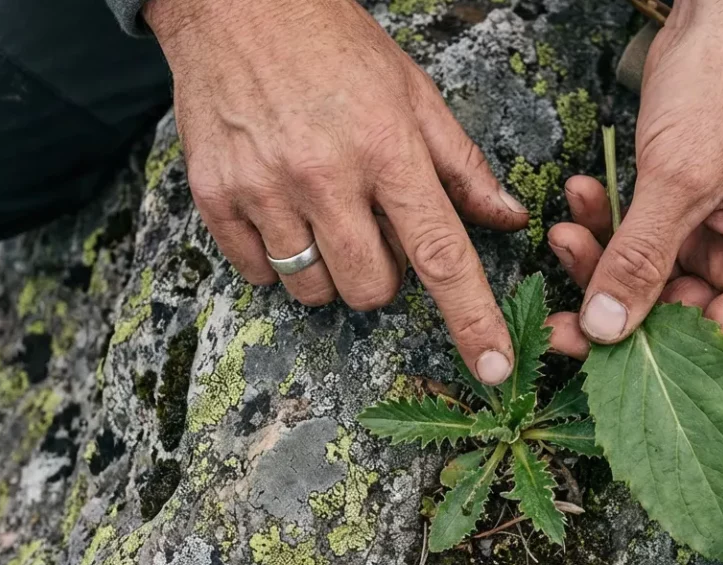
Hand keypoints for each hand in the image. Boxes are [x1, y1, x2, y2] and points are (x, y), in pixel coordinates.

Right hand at [144, 0, 528, 383]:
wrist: (237, 4)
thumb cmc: (335, 46)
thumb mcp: (414, 91)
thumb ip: (462, 163)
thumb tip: (507, 219)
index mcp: (388, 148)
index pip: (441, 253)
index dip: (472, 318)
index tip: (494, 370)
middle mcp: (325, 174)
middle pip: (371, 289)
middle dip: (382, 278)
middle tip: (371, 228)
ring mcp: (264, 188)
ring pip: (313, 291)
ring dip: (330, 272)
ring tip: (323, 214)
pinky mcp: (215, 196)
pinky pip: (257, 274)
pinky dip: (276, 259)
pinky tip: (281, 209)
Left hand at [546, 0, 722, 359]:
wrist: (722, 16)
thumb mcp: (680, 180)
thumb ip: (640, 259)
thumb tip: (607, 328)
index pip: (722, 345)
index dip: (660, 365)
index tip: (600, 365)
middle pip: (672, 317)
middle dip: (613, 308)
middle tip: (558, 313)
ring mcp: (706, 230)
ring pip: (642, 277)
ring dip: (597, 260)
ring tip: (563, 233)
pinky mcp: (675, 204)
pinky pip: (631, 236)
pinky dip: (601, 222)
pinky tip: (580, 195)